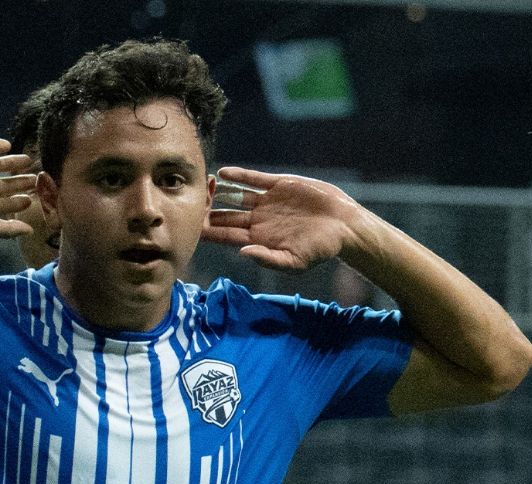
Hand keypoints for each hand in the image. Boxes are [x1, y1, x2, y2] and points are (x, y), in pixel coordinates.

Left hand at [203, 166, 362, 271]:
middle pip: (224, 215)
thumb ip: (268, 259)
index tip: (189, 227)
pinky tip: (223, 173)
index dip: (207, 231)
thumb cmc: (321, 250)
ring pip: (235, 195)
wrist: (344, 227)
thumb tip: (242, 252)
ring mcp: (267, 202)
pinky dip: (239, 176)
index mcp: (257, 239)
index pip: (225, 235)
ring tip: (202, 185)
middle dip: (206, 210)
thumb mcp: (295, 261)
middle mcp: (258, 220)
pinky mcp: (279, 185)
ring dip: (218, 192)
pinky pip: (253, 179)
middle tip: (187, 203)